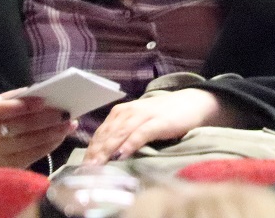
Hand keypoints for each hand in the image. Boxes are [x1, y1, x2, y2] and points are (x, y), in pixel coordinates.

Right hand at [0, 91, 74, 168]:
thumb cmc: (7, 117)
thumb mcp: (9, 103)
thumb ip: (25, 98)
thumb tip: (50, 94)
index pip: (1, 109)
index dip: (22, 106)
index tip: (43, 101)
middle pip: (19, 126)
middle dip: (45, 119)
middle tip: (66, 113)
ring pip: (28, 142)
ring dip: (53, 132)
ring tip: (69, 123)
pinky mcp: (10, 165)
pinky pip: (33, 155)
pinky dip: (50, 144)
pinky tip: (62, 135)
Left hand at [83, 89, 225, 164]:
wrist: (192, 103)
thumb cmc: (163, 115)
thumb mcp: (137, 122)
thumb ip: (121, 134)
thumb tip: (102, 155)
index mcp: (120, 112)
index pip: (100, 134)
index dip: (90, 151)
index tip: (82, 167)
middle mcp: (128, 112)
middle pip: (106, 135)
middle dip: (95, 154)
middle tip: (86, 171)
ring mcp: (143, 115)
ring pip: (119, 134)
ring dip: (106, 151)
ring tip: (98, 166)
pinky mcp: (159, 121)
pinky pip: (140, 133)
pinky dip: (129, 144)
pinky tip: (121, 155)